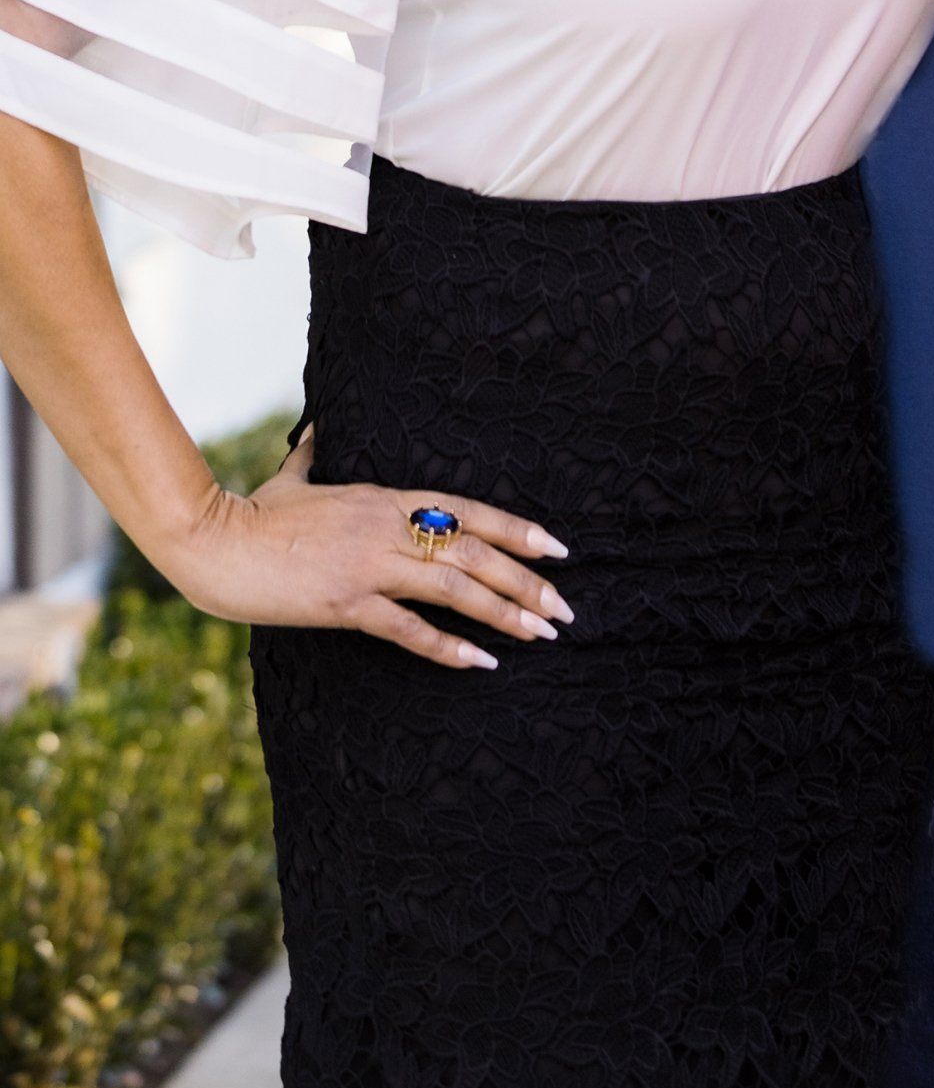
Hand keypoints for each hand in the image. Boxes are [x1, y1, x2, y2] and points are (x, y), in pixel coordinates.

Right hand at [160, 432, 574, 670]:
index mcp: (384, 496)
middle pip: (474, 551)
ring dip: (504, 612)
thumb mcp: (295, 473)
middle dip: (527, 580)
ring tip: (542, 634)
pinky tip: (483, 662)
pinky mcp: (346, 604)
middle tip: (565, 609)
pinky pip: (408, 629)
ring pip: (454, 588)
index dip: (517, 528)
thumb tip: (318, 425)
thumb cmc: (254, 511)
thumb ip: (316, 449)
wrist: (214, 543)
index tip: (557, 548)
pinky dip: (449, 647)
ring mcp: (368, 566)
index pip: (468, 510)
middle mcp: (386, 528)